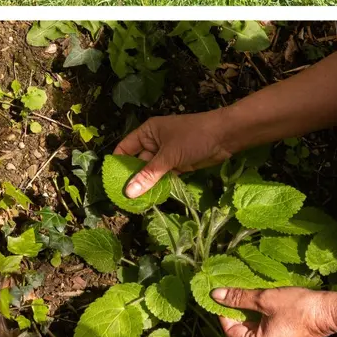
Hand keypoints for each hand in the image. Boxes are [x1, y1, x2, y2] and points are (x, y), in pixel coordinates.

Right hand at [113, 110, 234, 197]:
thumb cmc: (195, 137)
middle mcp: (155, 142)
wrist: (226, 135)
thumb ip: (149, 174)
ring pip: (151, 172)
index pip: (125, 148)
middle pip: (137, 162)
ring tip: (134, 204)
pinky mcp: (179, 164)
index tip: (110, 183)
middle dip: (131, 179)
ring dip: (146, 185)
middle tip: (122, 199)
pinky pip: (164, 176)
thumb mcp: (170, 155)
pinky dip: (159, 186)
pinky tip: (151, 199)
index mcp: (148, 132)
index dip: (117, 164)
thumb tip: (129, 192)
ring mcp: (167, 154)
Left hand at [214, 287, 335, 336]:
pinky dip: (266, 322)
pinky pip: (270, 335)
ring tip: (255, 298)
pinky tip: (270, 307)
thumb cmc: (298, 306)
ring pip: (258, 334)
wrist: (328, 312)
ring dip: (254, 317)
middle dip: (241, 314)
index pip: (231, 332)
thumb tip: (216, 295)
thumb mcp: (265, 299)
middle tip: (239, 295)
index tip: (223, 297)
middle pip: (245, 334)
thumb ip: (239, 298)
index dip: (225, 313)